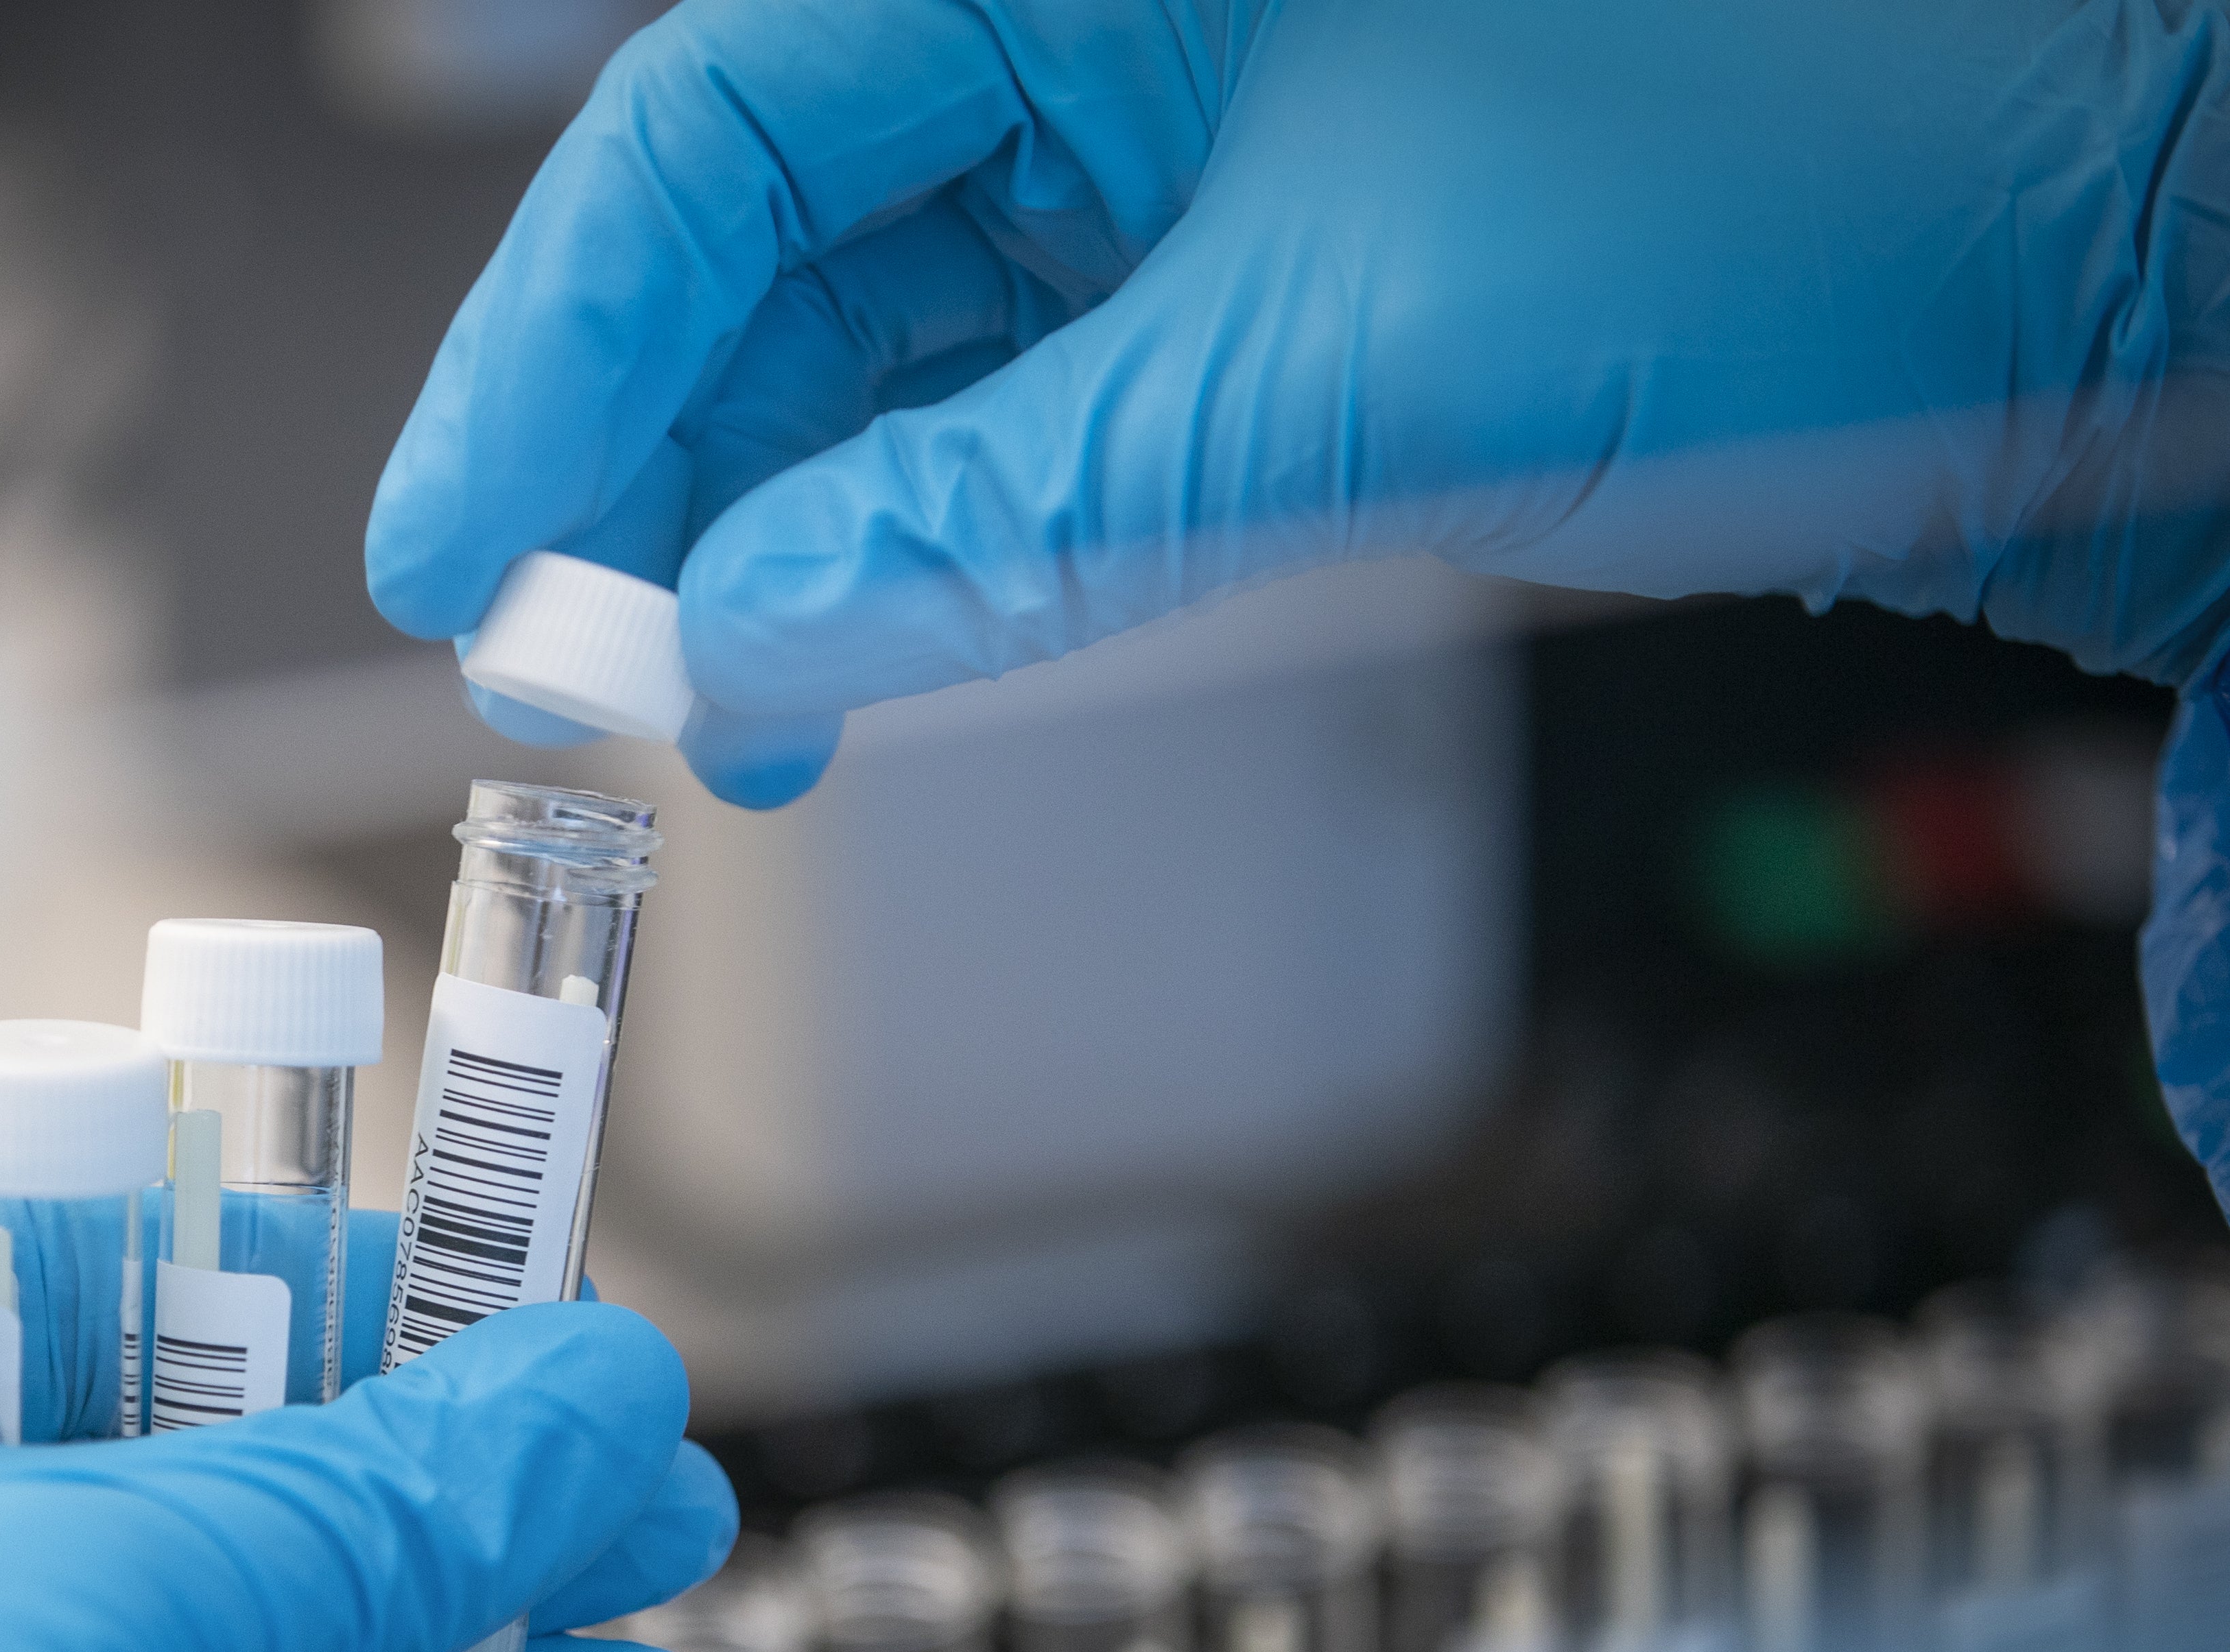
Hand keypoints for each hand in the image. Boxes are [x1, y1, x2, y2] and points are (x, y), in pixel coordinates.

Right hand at [372, 0, 2229, 805]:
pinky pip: (1007, 391)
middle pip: (766, 229)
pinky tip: (868, 644)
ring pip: (875, 328)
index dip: (554, 353)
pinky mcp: (1242, 261)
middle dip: (661, 462)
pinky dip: (925, 529)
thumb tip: (748, 641)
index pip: (713, 125)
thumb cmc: (1819, 174)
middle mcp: (1107, 9)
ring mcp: (1177, 134)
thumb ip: (1007, 516)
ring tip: (735, 705)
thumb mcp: (1347, 364)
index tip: (464, 560)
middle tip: (583, 672)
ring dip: (783, 522)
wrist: (2117, 248)